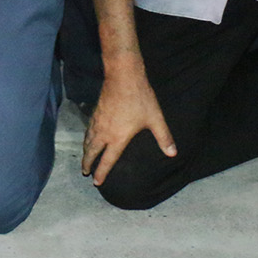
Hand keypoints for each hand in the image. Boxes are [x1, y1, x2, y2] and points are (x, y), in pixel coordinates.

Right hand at [81, 71, 175, 186]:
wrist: (123, 76)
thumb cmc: (140, 98)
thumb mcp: (155, 119)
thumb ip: (164, 137)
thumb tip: (173, 154)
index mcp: (118, 138)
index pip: (107, 160)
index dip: (102, 172)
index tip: (96, 182)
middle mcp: (104, 132)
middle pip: (92, 151)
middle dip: (87, 163)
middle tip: (84, 172)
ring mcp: (98, 121)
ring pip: (88, 140)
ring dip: (85, 151)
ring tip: (84, 157)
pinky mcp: (95, 111)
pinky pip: (88, 129)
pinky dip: (86, 137)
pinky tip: (88, 136)